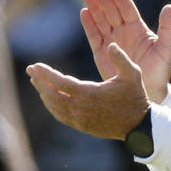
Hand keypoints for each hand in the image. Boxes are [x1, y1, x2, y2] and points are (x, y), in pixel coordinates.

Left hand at [26, 43, 149, 139]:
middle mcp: (81, 108)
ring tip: (36, 82)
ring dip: (44, 94)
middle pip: (52, 95)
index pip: (60, 83)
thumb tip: (110, 44)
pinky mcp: (82, 126)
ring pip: (54, 107)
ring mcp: (81, 119)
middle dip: (39, 82)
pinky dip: (52, 106)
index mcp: (90, 94)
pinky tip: (49, 98)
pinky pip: (61, 116)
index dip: (46, 74)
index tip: (35, 65)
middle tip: (30, 70)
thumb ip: (120, 58)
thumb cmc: (136, 97)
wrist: (140, 125)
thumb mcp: (133, 74)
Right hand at [80, 0, 170, 102]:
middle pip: (111, 10)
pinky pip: (94, 35)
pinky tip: (84, 12)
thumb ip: (167, 28)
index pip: (126, 7)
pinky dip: (88, 24)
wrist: (149, 91)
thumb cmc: (160, 70)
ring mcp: (112, 41)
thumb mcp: (166, 48)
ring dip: (93, 6)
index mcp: (138, 29)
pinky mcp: (102, 52)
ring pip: (100, 20)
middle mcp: (124, 32)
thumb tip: (169, 7)